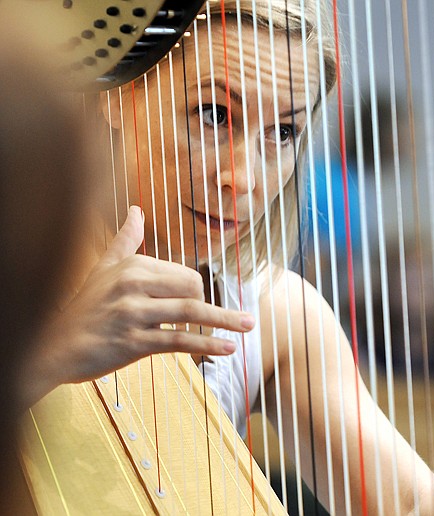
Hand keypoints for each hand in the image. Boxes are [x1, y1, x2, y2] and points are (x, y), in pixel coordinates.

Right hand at [24, 206, 254, 405]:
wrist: (54, 346)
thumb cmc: (86, 307)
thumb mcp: (104, 267)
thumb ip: (126, 239)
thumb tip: (137, 209)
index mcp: (133, 264)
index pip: (185, 273)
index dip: (197, 290)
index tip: (197, 303)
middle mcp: (133, 285)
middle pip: (193, 289)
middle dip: (209, 306)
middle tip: (212, 319)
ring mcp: (133, 314)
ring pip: (191, 313)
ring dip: (226, 320)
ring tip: (250, 326)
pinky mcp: (134, 343)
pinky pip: (180, 341)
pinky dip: (208, 345)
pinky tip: (229, 348)